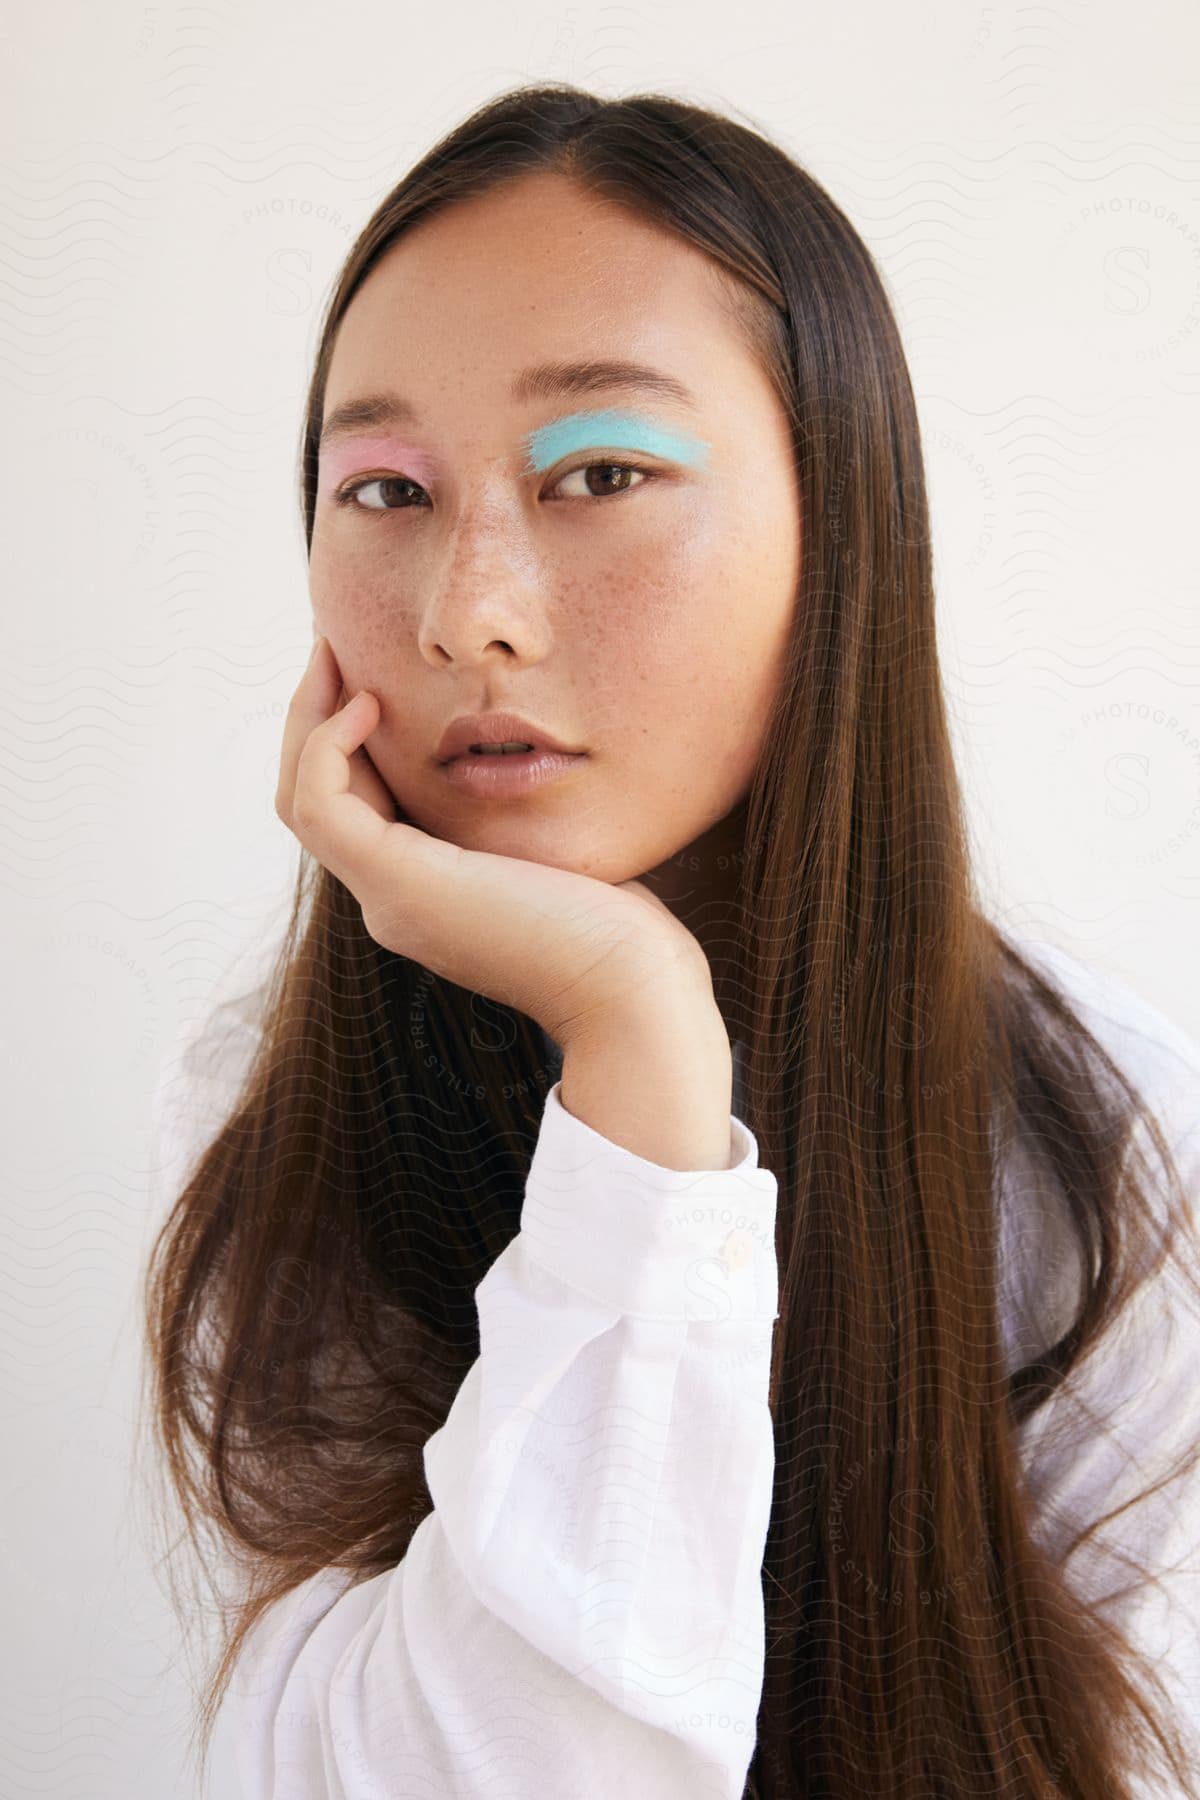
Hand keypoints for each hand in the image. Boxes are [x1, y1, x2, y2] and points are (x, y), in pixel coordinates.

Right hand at [274, 638, 717, 1048]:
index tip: (368, 668)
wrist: (632, 989)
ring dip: (308, 719)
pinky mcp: (397, 885)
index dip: (347, 737)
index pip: (352, 808)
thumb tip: (514, 752)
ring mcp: (386, 898)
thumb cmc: (619, 924)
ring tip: (334, 654)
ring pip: (300, 800)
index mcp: (422, 893)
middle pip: (311, 799)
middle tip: (330, 643)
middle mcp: (390, 901)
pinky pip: (319, 804)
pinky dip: (327, 746)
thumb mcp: (553, 848)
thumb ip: (514, 812)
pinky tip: (370, 704)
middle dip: (314, 716)